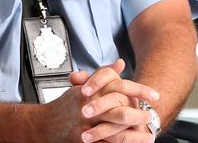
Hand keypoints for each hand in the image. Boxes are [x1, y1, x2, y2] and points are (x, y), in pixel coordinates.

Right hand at [37, 61, 157, 142]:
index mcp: (91, 90)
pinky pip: (107, 142)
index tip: (154, 94)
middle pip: (119, 108)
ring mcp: (86, 123)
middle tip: (151, 115)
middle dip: (138, 113)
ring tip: (149, 135)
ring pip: (115, 128)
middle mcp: (88, 105)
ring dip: (134, 133)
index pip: (119, 85)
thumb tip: (121, 63)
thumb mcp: (83, 86)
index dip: (139, 90)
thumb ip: (103, 74)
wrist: (44, 124)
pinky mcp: (83, 139)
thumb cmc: (66, 105)